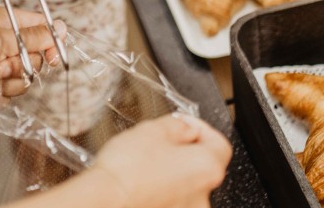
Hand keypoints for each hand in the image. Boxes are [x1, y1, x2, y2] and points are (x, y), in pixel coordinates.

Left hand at [0, 7, 66, 108]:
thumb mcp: (1, 39)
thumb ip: (33, 38)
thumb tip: (61, 28)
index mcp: (7, 22)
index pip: (41, 28)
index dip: (50, 43)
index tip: (51, 56)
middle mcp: (4, 43)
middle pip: (35, 59)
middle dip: (19, 67)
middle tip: (0, 66)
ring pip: (22, 81)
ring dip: (5, 83)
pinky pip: (7, 96)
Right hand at [92, 114, 231, 207]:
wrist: (105, 198)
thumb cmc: (127, 169)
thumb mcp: (153, 129)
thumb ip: (178, 125)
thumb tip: (185, 127)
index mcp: (207, 168)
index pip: (219, 142)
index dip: (199, 127)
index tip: (183, 124)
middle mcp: (203, 197)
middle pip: (202, 165)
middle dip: (183, 150)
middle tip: (159, 141)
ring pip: (185, 185)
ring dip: (171, 172)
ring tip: (144, 163)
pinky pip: (171, 200)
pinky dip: (161, 190)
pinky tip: (141, 181)